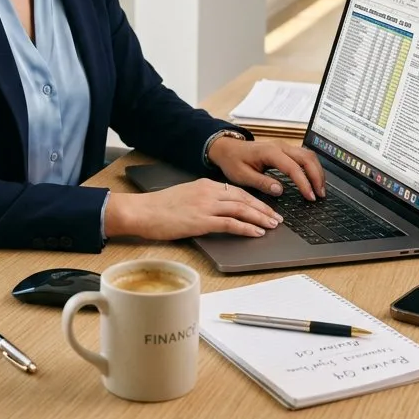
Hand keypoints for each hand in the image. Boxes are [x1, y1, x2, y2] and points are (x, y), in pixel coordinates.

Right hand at [105, 178, 283, 241]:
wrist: (142, 211)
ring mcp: (206, 206)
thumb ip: (202, 200)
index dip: (255, 200)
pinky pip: (230, 223)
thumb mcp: (184, 197)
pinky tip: (256, 233)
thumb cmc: (158, 207)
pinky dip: (246, 228)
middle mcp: (208, 192)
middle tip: (277, 218)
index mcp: (205, 184)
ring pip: (241, 209)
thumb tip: (217, 211)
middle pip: (244, 199)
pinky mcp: (201, 220)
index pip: (237, 191)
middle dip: (263, 209)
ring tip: (272, 226)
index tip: (266, 208)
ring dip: (260, 218)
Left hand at [206, 137, 325, 200]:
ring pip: (308, 155)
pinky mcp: (285, 150)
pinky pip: (304, 156)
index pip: (293, 168)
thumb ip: (261, 183)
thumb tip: (280, 190)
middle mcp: (280, 147)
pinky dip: (312, 167)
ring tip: (320, 189)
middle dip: (317, 177)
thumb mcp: (242, 176)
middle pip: (307, 158)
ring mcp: (284, 146)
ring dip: (317, 171)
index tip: (310, 197)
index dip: (304, 183)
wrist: (227, 149)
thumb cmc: (233, 161)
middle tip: (320, 195)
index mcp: (269, 152)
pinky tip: (314, 180)